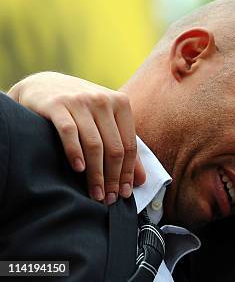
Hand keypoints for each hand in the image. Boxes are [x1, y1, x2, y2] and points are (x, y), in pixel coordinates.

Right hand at [8, 72, 145, 203]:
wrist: (42, 86)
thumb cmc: (79, 109)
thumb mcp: (105, 121)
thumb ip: (124, 147)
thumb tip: (141, 180)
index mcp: (121, 103)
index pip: (129, 145)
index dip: (128, 172)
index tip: (124, 194)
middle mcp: (103, 100)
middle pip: (114, 147)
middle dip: (113, 177)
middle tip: (108, 199)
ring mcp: (80, 101)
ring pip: (94, 144)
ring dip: (95, 173)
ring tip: (95, 193)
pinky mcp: (57, 105)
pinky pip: (69, 133)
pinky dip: (75, 153)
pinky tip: (78, 169)